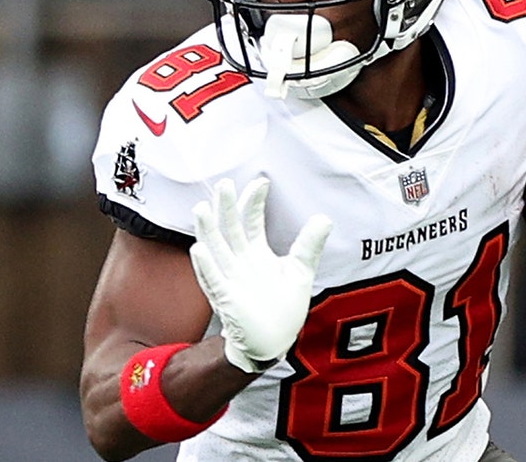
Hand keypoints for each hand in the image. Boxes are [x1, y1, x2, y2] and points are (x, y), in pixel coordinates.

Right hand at [189, 177, 331, 372]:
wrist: (273, 342)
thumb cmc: (283, 307)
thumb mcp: (300, 271)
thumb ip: (309, 245)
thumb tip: (325, 217)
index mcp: (256, 253)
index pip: (251, 221)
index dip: (253, 202)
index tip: (261, 182)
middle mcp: (240, 262)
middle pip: (230, 229)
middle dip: (226, 208)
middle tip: (224, 184)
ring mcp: (231, 279)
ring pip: (216, 250)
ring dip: (207, 230)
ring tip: (202, 209)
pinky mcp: (227, 299)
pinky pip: (213, 280)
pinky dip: (206, 266)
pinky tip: (201, 249)